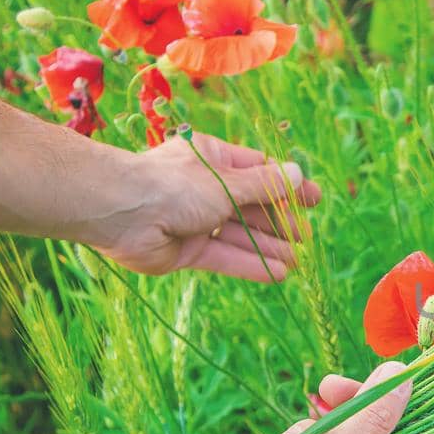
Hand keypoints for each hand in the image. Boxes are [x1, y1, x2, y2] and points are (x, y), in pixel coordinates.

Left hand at [88, 133, 322, 281]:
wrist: (120, 212)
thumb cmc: (175, 185)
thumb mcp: (228, 183)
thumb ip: (264, 185)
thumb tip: (297, 175)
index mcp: (212, 160)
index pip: (257, 172)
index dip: (286, 186)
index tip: (313, 200)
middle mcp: (205, 189)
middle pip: (249, 206)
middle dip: (278, 222)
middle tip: (305, 236)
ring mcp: (195, 221)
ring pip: (238, 234)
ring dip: (267, 247)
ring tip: (297, 261)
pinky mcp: (187, 250)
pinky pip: (223, 256)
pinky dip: (249, 264)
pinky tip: (276, 273)